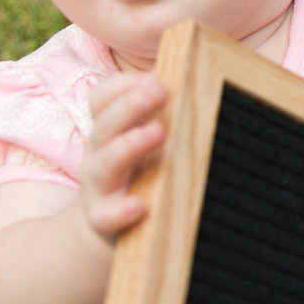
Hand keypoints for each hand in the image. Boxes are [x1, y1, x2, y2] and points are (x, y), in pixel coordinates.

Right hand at [79, 72, 166, 239]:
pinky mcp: (103, 219)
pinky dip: (121, 211)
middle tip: (159, 91)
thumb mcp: (140, 141)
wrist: (106, 226)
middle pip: (105, 125)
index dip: (123, 86)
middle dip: (130, 105)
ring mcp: (99, 187)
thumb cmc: (136, 175)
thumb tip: (205, 78)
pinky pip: (107, 215)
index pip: (102, 99)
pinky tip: (139, 206)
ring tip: (158, 132)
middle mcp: (98, 154)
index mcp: (108, 131)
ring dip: (130, 145)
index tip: (153, 79)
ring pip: (105, 164)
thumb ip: (162, 115)